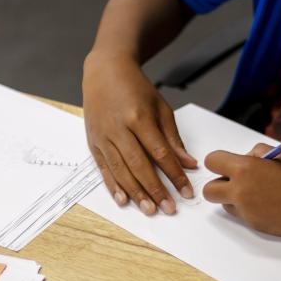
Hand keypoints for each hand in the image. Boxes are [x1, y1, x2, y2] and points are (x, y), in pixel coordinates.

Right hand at [83, 51, 197, 214]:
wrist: (104, 71)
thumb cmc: (135, 88)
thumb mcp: (160, 107)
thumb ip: (173, 138)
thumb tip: (188, 164)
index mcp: (138, 117)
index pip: (160, 153)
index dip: (174, 175)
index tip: (186, 192)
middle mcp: (118, 129)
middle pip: (139, 166)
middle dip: (156, 190)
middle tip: (169, 208)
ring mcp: (103, 137)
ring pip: (121, 171)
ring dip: (136, 193)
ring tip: (150, 210)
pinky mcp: (93, 143)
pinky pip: (103, 169)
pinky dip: (114, 187)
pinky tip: (124, 201)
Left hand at [202, 143, 280, 236]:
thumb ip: (257, 154)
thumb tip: (246, 158)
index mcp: (246, 169)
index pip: (212, 162)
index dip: (220, 161)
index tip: (229, 163)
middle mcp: (241, 191)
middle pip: (209, 190)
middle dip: (220, 184)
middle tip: (238, 181)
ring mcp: (247, 211)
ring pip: (224, 205)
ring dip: (233, 198)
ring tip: (257, 193)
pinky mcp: (255, 225)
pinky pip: (242, 215)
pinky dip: (249, 209)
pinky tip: (269, 204)